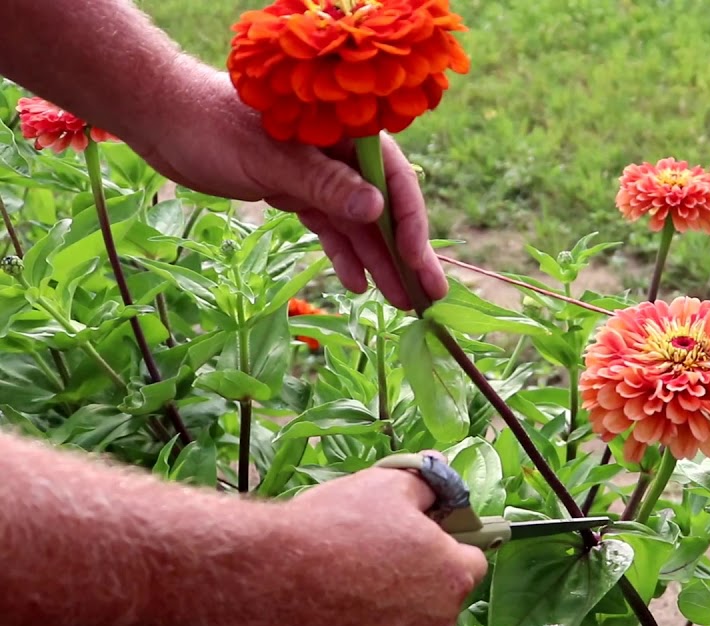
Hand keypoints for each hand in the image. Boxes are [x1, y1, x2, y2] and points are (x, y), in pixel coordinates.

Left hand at [125, 58, 446, 309]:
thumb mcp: (270, 157)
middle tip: (428, 299)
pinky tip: (356, 285)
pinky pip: (330, 228)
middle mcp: (341, 154)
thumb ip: (324, 183)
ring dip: (379, 263)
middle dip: (406, 254)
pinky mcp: (297, 191)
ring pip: (359, 225)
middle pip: (385, 207)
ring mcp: (320, 174)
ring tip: (400, 304)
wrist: (163, 118)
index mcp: (344, 132)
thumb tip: (377, 209)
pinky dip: (343, 255)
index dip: (409, 224)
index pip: (394, 180)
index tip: (415, 265)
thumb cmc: (213, 124)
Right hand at [244, 452, 488, 625]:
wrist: (266, 579)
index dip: (445, 544)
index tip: (419, 537)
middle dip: (417, 581)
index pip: (471, 560)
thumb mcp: (386, 485)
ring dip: (389, 614)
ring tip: (347, 586)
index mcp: (453, 576)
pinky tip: (330, 615)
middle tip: (375, 558)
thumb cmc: (332, 528)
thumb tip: (438, 474)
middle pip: (439, 600)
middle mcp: (437, 625)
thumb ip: (426, 484)